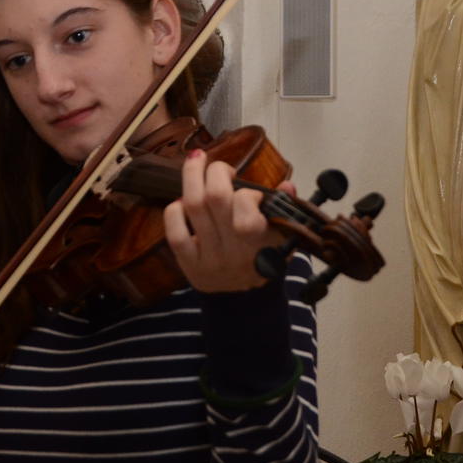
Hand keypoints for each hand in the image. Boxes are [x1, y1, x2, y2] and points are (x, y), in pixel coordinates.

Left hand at [163, 150, 294, 291]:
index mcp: (260, 243)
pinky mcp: (189, 264)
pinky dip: (174, 210)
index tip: (250, 191)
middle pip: (215, 198)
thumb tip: (287, 186)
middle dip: (215, 171)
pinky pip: (174, 232)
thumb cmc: (263, 261)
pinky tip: (182, 200)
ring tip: (195, 162)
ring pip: (193, 207)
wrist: (244, 301)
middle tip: (218, 166)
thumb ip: (284, 210)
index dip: (246, 193)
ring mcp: (209, 257)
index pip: (247, 212)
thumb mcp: (282, 238)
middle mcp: (234, 251)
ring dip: (191, 176)